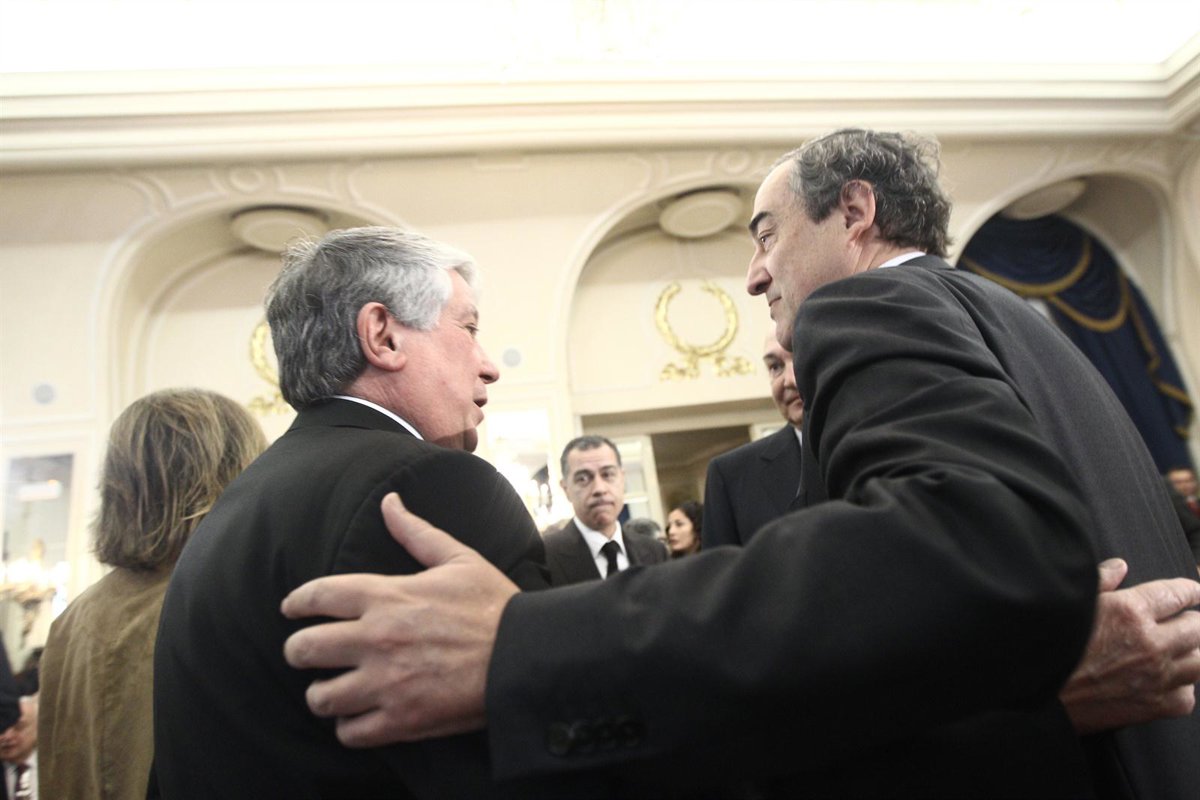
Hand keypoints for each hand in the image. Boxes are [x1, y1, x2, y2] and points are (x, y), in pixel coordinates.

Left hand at [281, 493, 518, 745]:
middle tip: (308, 654)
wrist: (525, 656)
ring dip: (322, 693)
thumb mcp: (458, 559)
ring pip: (320, 696)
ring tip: (334, 690)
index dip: (295, 603)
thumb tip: (389, 502)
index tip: (290, 609)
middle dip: (299, 651)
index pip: (316, 596)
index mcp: (387, 596)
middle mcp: (376, 638)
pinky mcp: (401, 720)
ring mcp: (386, 682)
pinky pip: (349, 732)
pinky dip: (349, 727)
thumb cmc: (494, 605)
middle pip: (303, 649)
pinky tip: (359, 717)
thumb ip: (416, 532)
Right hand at [1059, 558, 1199, 733]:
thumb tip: (1119, 566)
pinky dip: (1183, 686)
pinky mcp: (1155, 706)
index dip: (1190, 590)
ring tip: (1181, 648)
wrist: (1039, 693)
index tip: (1193, 592)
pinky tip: (1170, 679)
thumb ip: (1101, 580)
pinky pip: (1187, 696)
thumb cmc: (1050, 646)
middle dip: (1193, 620)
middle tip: (1186, 620)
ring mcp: (1157, 676)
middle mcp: (1151, 643)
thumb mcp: (1073, 604)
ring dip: (1193, 652)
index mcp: (1130, 611)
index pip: (1178, 594)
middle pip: (1198, 627)